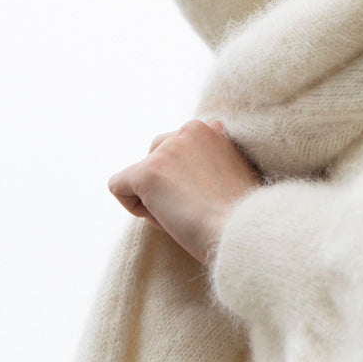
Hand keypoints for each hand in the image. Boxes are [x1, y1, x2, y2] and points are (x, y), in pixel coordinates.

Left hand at [109, 119, 260, 263]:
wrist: (243, 232)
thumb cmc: (242, 217)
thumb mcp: (232, 175)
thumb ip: (208, 163)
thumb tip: (176, 177)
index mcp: (214, 128)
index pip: (180, 149)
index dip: (187, 179)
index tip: (207, 198)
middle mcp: (190, 130)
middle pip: (157, 153)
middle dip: (166, 182)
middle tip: (192, 208)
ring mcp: (168, 150)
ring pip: (139, 172)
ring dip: (153, 195)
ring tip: (181, 214)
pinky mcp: (148, 172)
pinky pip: (119, 186)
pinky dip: (132, 207)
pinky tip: (163, 219)